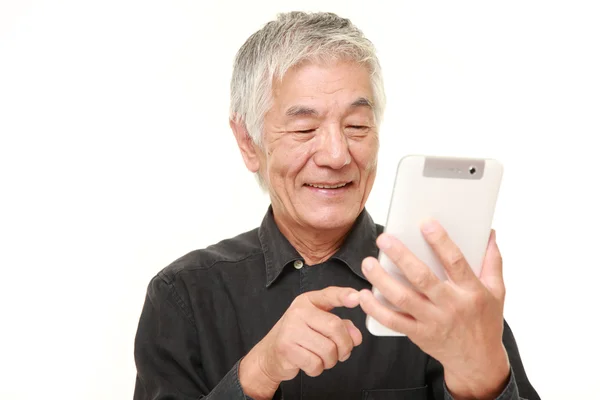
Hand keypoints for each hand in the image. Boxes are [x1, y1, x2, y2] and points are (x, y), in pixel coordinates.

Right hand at [239, 286, 361, 399]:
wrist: (270, 354)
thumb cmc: (299, 337)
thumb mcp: (319, 325)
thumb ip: (341, 326)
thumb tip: (356, 336)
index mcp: (308, 301)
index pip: (329, 294)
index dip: (344, 296)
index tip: (357, 298)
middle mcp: (299, 311)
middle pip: (335, 327)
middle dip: (345, 345)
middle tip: (342, 352)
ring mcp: (291, 329)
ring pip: (328, 349)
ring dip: (331, 361)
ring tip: (323, 358)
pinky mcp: (286, 348)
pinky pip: (315, 364)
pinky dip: (318, 369)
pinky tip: (310, 363)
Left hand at [359, 220, 509, 399]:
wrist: (478, 361)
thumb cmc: (485, 320)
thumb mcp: (497, 292)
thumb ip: (492, 261)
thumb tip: (489, 233)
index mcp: (472, 291)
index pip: (456, 262)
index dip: (441, 241)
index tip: (425, 224)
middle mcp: (451, 306)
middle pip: (422, 278)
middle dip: (401, 256)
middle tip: (384, 239)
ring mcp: (433, 321)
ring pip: (402, 298)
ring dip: (382, 280)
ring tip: (368, 263)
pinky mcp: (419, 334)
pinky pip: (393, 321)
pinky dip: (376, 308)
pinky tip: (364, 295)